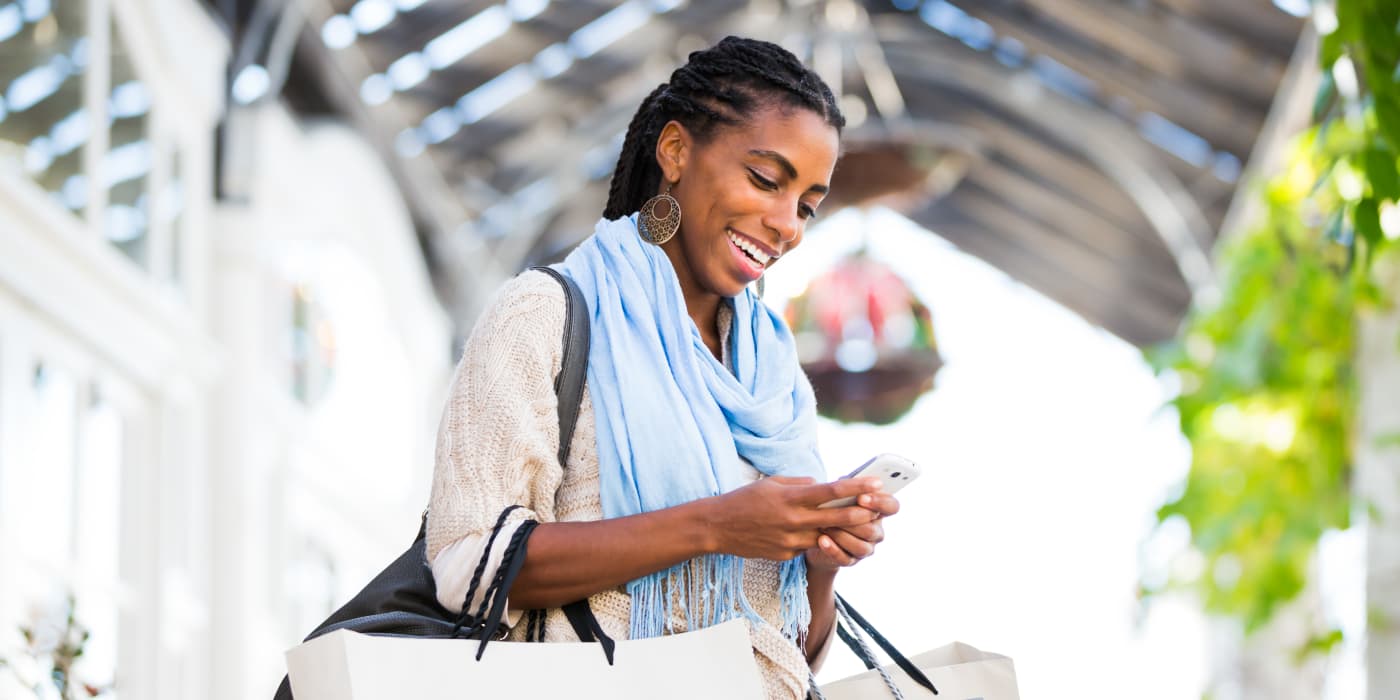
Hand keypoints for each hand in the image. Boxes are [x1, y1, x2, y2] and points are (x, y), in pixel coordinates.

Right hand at [704, 476, 884, 560]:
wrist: (718, 527)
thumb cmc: (744, 500)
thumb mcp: (772, 483)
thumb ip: (800, 484)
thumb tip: (820, 485)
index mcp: (791, 498)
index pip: (831, 491)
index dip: (857, 487)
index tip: (876, 482)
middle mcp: (793, 520)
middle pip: (837, 518)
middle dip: (862, 513)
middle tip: (878, 508)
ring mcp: (790, 540)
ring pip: (825, 535)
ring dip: (840, 529)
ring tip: (853, 522)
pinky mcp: (786, 555)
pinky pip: (807, 545)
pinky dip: (812, 538)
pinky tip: (808, 532)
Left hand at [805, 491, 899, 573]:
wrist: (818, 535)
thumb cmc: (834, 508)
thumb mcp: (841, 495)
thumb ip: (848, 489)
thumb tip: (845, 482)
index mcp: (878, 512)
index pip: (892, 506)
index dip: (880, 502)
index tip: (862, 497)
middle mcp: (876, 532)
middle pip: (872, 529)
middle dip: (852, 521)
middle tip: (835, 511)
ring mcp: (865, 548)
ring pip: (860, 546)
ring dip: (841, 535)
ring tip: (824, 525)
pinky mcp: (850, 560)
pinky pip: (844, 558)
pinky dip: (832, 549)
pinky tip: (822, 540)